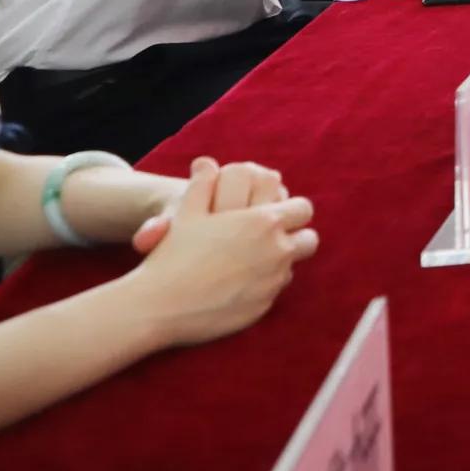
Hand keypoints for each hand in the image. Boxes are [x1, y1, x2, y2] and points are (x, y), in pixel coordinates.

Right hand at [116, 159, 316, 348]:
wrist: (160, 306)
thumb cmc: (173, 255)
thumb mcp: (186, 212)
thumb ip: (203, 184)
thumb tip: (207, 163)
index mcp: (263, 222)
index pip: (303, 208)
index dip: (290, 209)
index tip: (273, 212)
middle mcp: (277, 252)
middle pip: (309, 239)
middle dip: (295, 236)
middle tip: (270, 236)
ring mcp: (273, 282)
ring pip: (292, 266)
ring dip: (279, 261)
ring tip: (251, 258)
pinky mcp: (264, 307)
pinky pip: (274, 291)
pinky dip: (263, 285)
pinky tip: (236, 283)